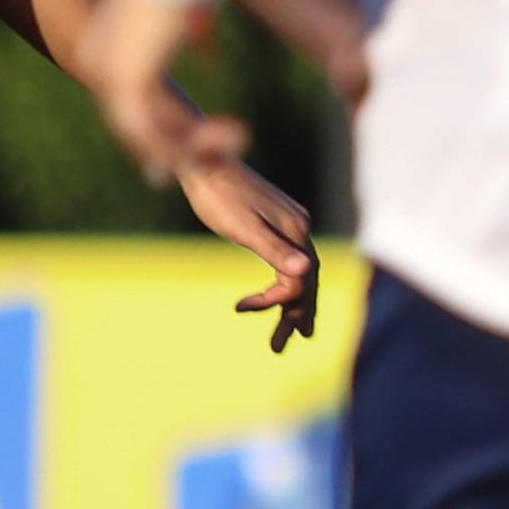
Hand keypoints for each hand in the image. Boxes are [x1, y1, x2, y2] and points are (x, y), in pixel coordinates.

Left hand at [80, 0, 251, 186]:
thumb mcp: (183, 5)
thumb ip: (184, 28)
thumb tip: (200, 35)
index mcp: (105, 42)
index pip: (132, 98)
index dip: (169, 125)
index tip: (207, 135)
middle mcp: (98, 59)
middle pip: (135, 121)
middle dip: (181, 143)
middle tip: (225, 149)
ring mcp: (108, 72)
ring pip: (145, 133)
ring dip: (196, 145)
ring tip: (242, 138)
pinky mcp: (126, 81)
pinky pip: (154, 133)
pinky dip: (192, 143)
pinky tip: (237, 134)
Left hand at [177, 156, 324, 351]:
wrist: (203, 161)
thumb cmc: (217, 196)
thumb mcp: (243, 227)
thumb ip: (274, 250)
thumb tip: (306, 272)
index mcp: (295, 231)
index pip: (298, 279)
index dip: (273, 300)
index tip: (240, 307)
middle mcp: (299, 228)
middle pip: (306, 280)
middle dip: (294, 315)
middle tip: (280, 347)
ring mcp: (290, 224)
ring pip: (298, 272)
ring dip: (290, 304)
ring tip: (283, 334)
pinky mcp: (277, 221)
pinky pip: (288, 260)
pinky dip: (283, 282)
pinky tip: (271, 291)